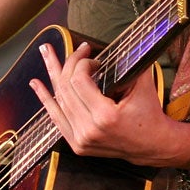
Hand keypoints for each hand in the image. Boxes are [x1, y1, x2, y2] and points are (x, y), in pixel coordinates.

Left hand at [29, 40, 189, 167]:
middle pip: (66, 89)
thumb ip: (129, 63)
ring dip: (52, 75)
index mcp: (105, 116)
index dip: (82, 63)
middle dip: (68, 64)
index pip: (79, 81)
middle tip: (75, 49)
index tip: (93, 58)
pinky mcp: (77, 145)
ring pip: (58, 101)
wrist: (153, 146)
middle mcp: (89, 130)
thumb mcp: (142, 86)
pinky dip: (46, 100)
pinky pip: (57, 119)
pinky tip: (37, 85)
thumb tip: (116, 43)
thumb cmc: (149, 113)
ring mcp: (80, 140)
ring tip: (45, 52)